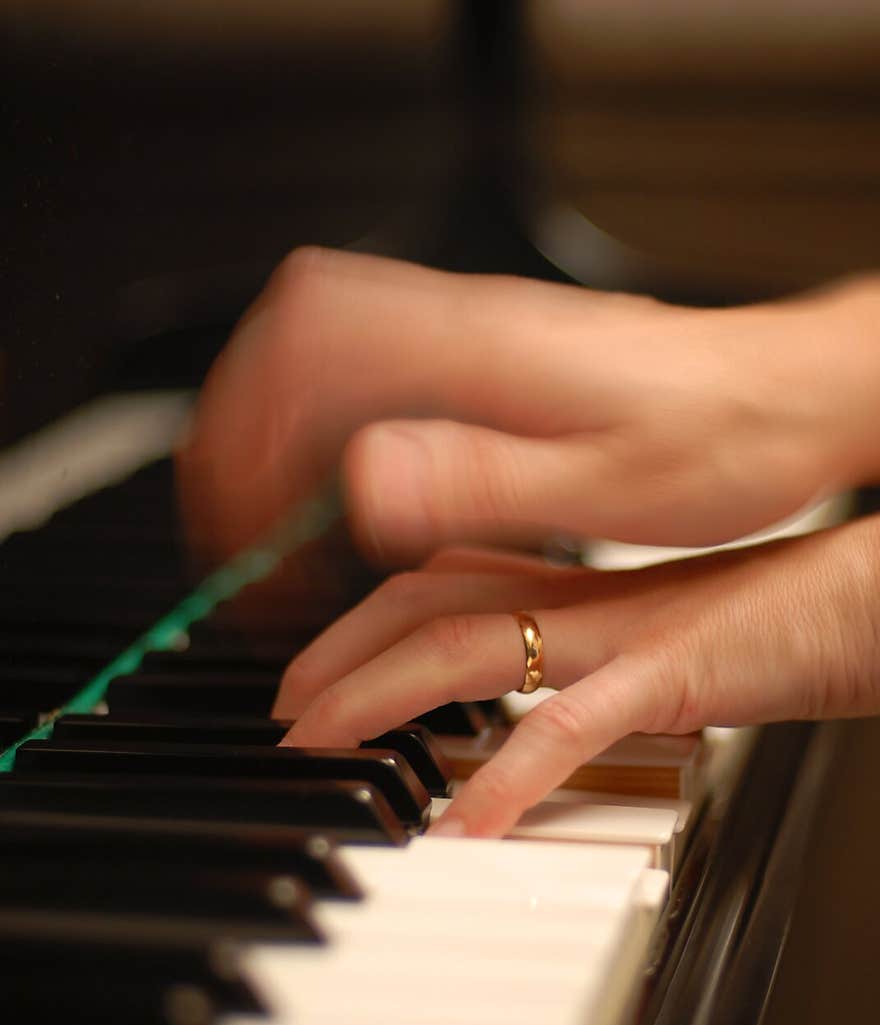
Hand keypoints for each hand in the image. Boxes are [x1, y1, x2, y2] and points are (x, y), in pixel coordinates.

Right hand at [176, 248, 879, 566]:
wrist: (786, 399)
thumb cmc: (722, 441)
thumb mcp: (607, 484)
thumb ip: (479, 482)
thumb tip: (360, 480)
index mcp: (475, 352)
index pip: (306, 353)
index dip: (250, 440)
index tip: (245, 536)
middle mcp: (460, 329)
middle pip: (293, 339)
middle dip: (241, 437)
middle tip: (234, 540)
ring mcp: (469, 338)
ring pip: (323, 350)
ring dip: (278, 437)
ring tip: (272, 537)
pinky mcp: (484, 361)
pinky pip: (371, 373)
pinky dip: (329, 436)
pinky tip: (342, 504)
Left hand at [276, 518, 879, 835]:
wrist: (870, 596)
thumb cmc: (776, 627)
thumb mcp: (652, 651)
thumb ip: (582, 674)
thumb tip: (524, 720)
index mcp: (575, 589)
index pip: (437, 585)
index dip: (357, 625)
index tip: (306, 677)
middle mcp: (580, 598)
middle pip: (425, 603)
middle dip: (336, 655)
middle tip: (281, 715)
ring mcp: (619, 630)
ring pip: (469, 645)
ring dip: (378, 694)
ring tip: (316, 744)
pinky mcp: (670, 670)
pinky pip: (569, 724)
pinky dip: (506, 774)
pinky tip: (461, 827)